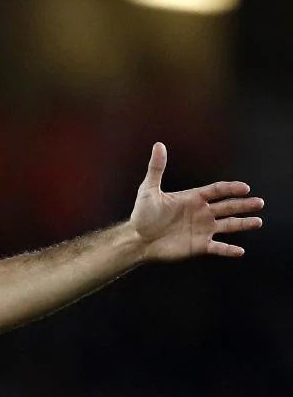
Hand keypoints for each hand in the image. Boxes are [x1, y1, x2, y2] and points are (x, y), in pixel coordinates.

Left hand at [130, 142, 263, 261]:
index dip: (231, 188)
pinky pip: (218, 248)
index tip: (245, 188)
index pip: (217, 190)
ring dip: (243, 224)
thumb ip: (156, 168)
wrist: (137, 239)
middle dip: (244, 204)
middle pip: (228, 206)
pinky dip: (228, 250)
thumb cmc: (143, 214)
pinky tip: (239, 251)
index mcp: (193, 198)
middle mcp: (202, 213)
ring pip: (228, 225)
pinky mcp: (199, 246)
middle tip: (259, 203)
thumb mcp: (148, 190)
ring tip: (257, 221)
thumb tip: (158, 145)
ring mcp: (202, 229)